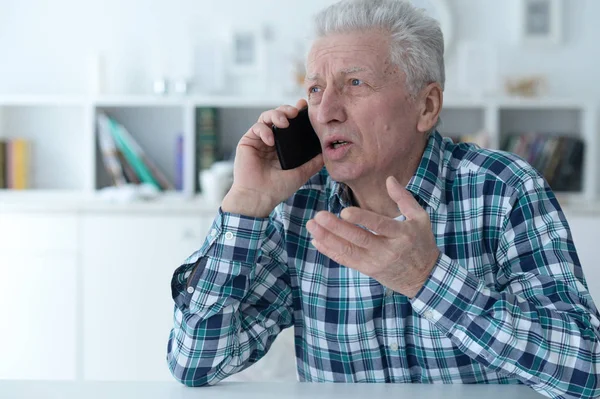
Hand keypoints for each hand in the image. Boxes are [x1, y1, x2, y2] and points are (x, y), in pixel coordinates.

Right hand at [222, 99, 323, 216]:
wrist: (259, 197)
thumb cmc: (278, 188)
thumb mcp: (301, 173)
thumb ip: (314, 162)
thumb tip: (327, 152)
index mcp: (283, 146)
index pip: (291, 124)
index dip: (297, 113)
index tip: (305, 107)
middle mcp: (271, 141)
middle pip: (278, 115)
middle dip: (287, 109)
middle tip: (295, 112)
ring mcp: (259, 140)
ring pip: (266, 117)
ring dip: (276, 114)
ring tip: (284, 122)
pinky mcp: (248, 142)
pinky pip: (256, 127)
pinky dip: (264, 130)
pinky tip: (270, 140)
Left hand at [306, 176, 439, 297]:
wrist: (424, 277)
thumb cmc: (422, 243)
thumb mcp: (420, 218)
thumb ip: (404, 198)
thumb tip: (389, 179)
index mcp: (402, 235)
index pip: (379, 225)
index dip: (362, 219)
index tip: (344, 211)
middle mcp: (387, 250)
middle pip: (359, 239)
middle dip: (336, 228)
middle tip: (318, 216)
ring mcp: (376, 262)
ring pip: (348, 251)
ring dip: (328, 238)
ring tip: (311, 226)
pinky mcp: (368, 270)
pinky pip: (346, 261)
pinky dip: (330, 251)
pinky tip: (317, 240)